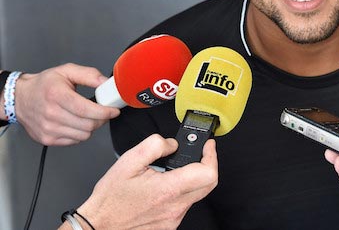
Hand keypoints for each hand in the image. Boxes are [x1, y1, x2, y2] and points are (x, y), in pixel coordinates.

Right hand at [12, 63, 119, 145]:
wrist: (19, 98)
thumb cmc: (44, 84)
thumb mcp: (66, 71)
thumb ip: (89, 75)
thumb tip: (107, 83)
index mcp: (57, 95)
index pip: (86, 110)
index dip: (105, 112)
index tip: (113, 110)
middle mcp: (51, 114)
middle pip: (88, 125)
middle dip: (101, 119)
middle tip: (103, 112)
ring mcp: (48, 129)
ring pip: (83, 135)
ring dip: (91, 127)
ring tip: (87, 116)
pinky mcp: (47, 139)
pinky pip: (74, 141)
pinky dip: (80, 133)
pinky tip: (76, 123)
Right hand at [73, 134, 217, 229]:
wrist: (99, 225)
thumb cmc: (111, 198)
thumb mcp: (129, 161)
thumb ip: (155, 145)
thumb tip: (172, 143)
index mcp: (168, 189)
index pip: (207, 173)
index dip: (211, 156)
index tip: (208, 146)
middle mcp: (175, 206)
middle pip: (208, 183)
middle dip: (207, 165)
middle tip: (200, 154)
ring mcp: (174, 218)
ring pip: (197, 194)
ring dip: (192, 179)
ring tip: (174, 171)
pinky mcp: (170, 224)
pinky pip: (185, 204)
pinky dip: (181, 192)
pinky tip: (166, 187)